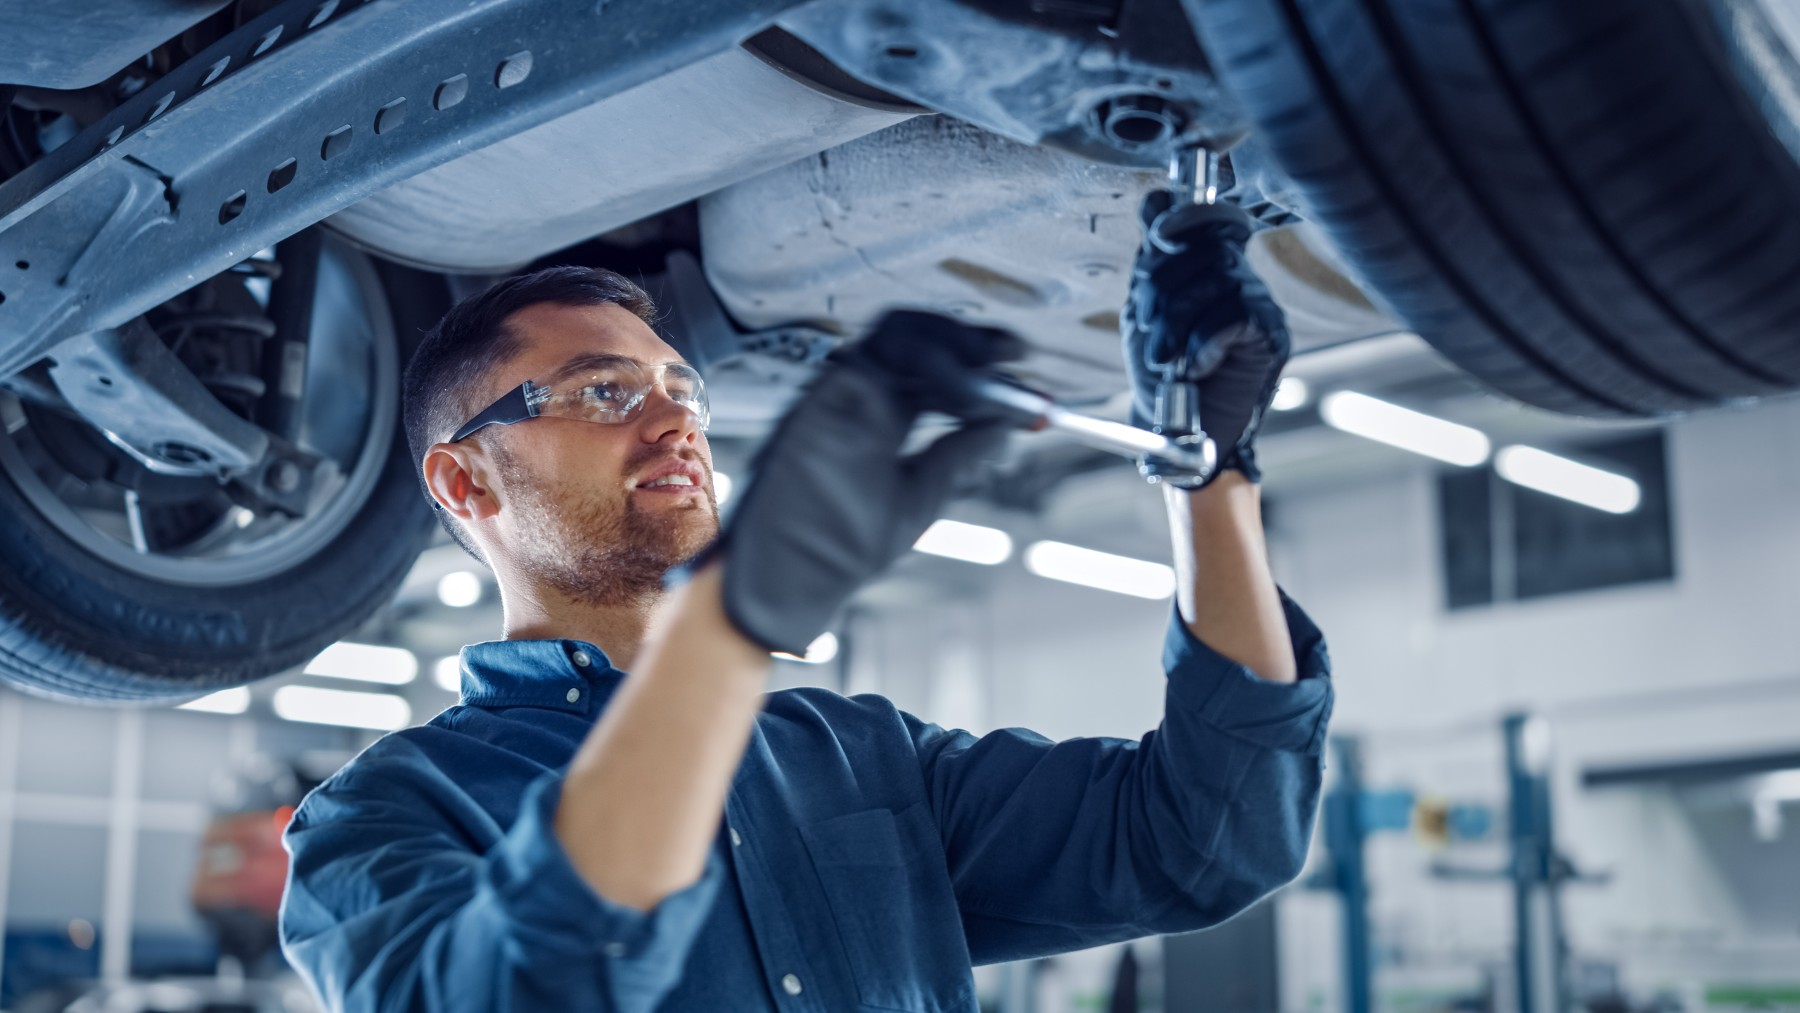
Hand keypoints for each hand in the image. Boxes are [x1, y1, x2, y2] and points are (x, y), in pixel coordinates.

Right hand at [706, 310, 1022, 655]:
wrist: (794, 576)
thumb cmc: (843, 546)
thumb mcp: (921, 496)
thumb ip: (960, 455)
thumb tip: (1008, 426)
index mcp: (885, 417)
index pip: (936, 369)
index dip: (979, 361)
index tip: (1021, 363)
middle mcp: (862, 398)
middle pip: (921, 341)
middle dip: (972, 341)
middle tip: (1014, 352)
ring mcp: (841, 395)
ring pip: (900, 335)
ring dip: (951, 346)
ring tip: (989, 372)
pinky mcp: (823, 397)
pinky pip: (875, 355)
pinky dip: (923, 361)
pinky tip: (956, 392)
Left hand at [1122, 190, 1291, 482]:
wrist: (1180, 434)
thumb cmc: (1162, 378)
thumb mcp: (1145, 312)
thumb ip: (1152, 263)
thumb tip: (1156, 200)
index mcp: (1209, 269)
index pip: (1207, 218)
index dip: (1184, 219)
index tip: (1159, 237)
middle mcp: (1239, 279)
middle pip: (1203, 249)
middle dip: (1162, 290)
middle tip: (1149, 333)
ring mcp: (1259, 304)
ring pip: (1217, 280)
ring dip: (1176, 324)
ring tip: (1164, 360)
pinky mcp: (1271, 335)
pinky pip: (1234, 315)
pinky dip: (1203, 343)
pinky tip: (1194, 367)